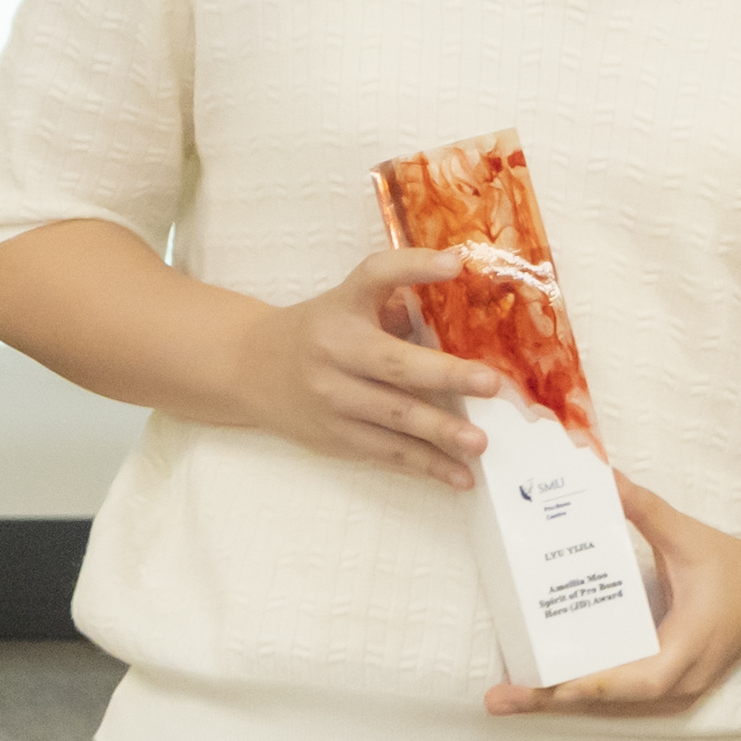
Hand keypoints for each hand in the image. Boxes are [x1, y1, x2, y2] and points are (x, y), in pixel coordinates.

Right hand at [241, 246, 503, 485]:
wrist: (249, 368)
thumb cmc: (319, 330)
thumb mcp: (346, 301)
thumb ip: (395, 298)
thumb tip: (467, 294)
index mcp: (343, 310)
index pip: (377, 278)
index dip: (414, 268)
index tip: (456, 264)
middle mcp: (335, 353)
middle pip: (395, 365)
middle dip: (446, 375)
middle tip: (491, 384)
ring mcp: (333, 400)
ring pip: (393, 418)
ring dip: (439, 433)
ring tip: (479, 443)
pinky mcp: (335, 437)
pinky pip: (387, 452)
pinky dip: (426, 466)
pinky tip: (460, 476)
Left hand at [485, 480, 740, 717]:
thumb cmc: (732, 565)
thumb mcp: (687, 535)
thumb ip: (644, 509)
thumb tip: (600, 475)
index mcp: (691, 645)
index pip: (640, 678)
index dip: (594, 685)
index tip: (550, 686)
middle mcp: (685, 679)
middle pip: (614, 703)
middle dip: (555, 702)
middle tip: (499, 699)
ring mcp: (680, 691)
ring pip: (616, 708)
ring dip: (564, 705)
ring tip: (508, 700)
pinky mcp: (673, 689)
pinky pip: (625, 701)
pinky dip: (587, 698)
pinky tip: (547, 691)